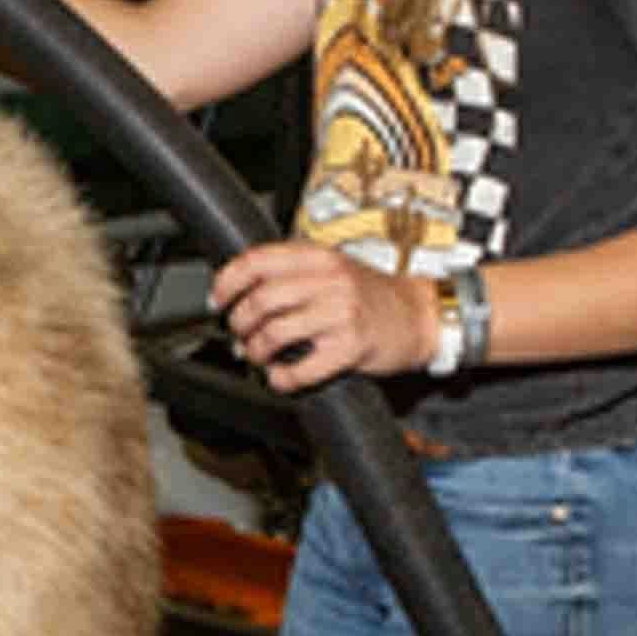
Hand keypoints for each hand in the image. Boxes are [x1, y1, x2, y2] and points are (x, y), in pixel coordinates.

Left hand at [211, 242, 445, 391]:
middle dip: (239, 324)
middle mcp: (329, 280)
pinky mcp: (351, 347)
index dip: (226, 283)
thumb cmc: (371, 296)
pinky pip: (301, 369)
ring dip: (256, 352)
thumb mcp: (333, 268)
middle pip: (259, 301)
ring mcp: (341, 313)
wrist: (419, 316)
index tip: (217, 301)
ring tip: (260, 356)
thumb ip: (293, 273)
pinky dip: (282, 379)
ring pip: (274, 334)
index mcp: (318, 256)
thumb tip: (241, 293)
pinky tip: (282, 378)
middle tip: (240, 335)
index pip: (255, 261)